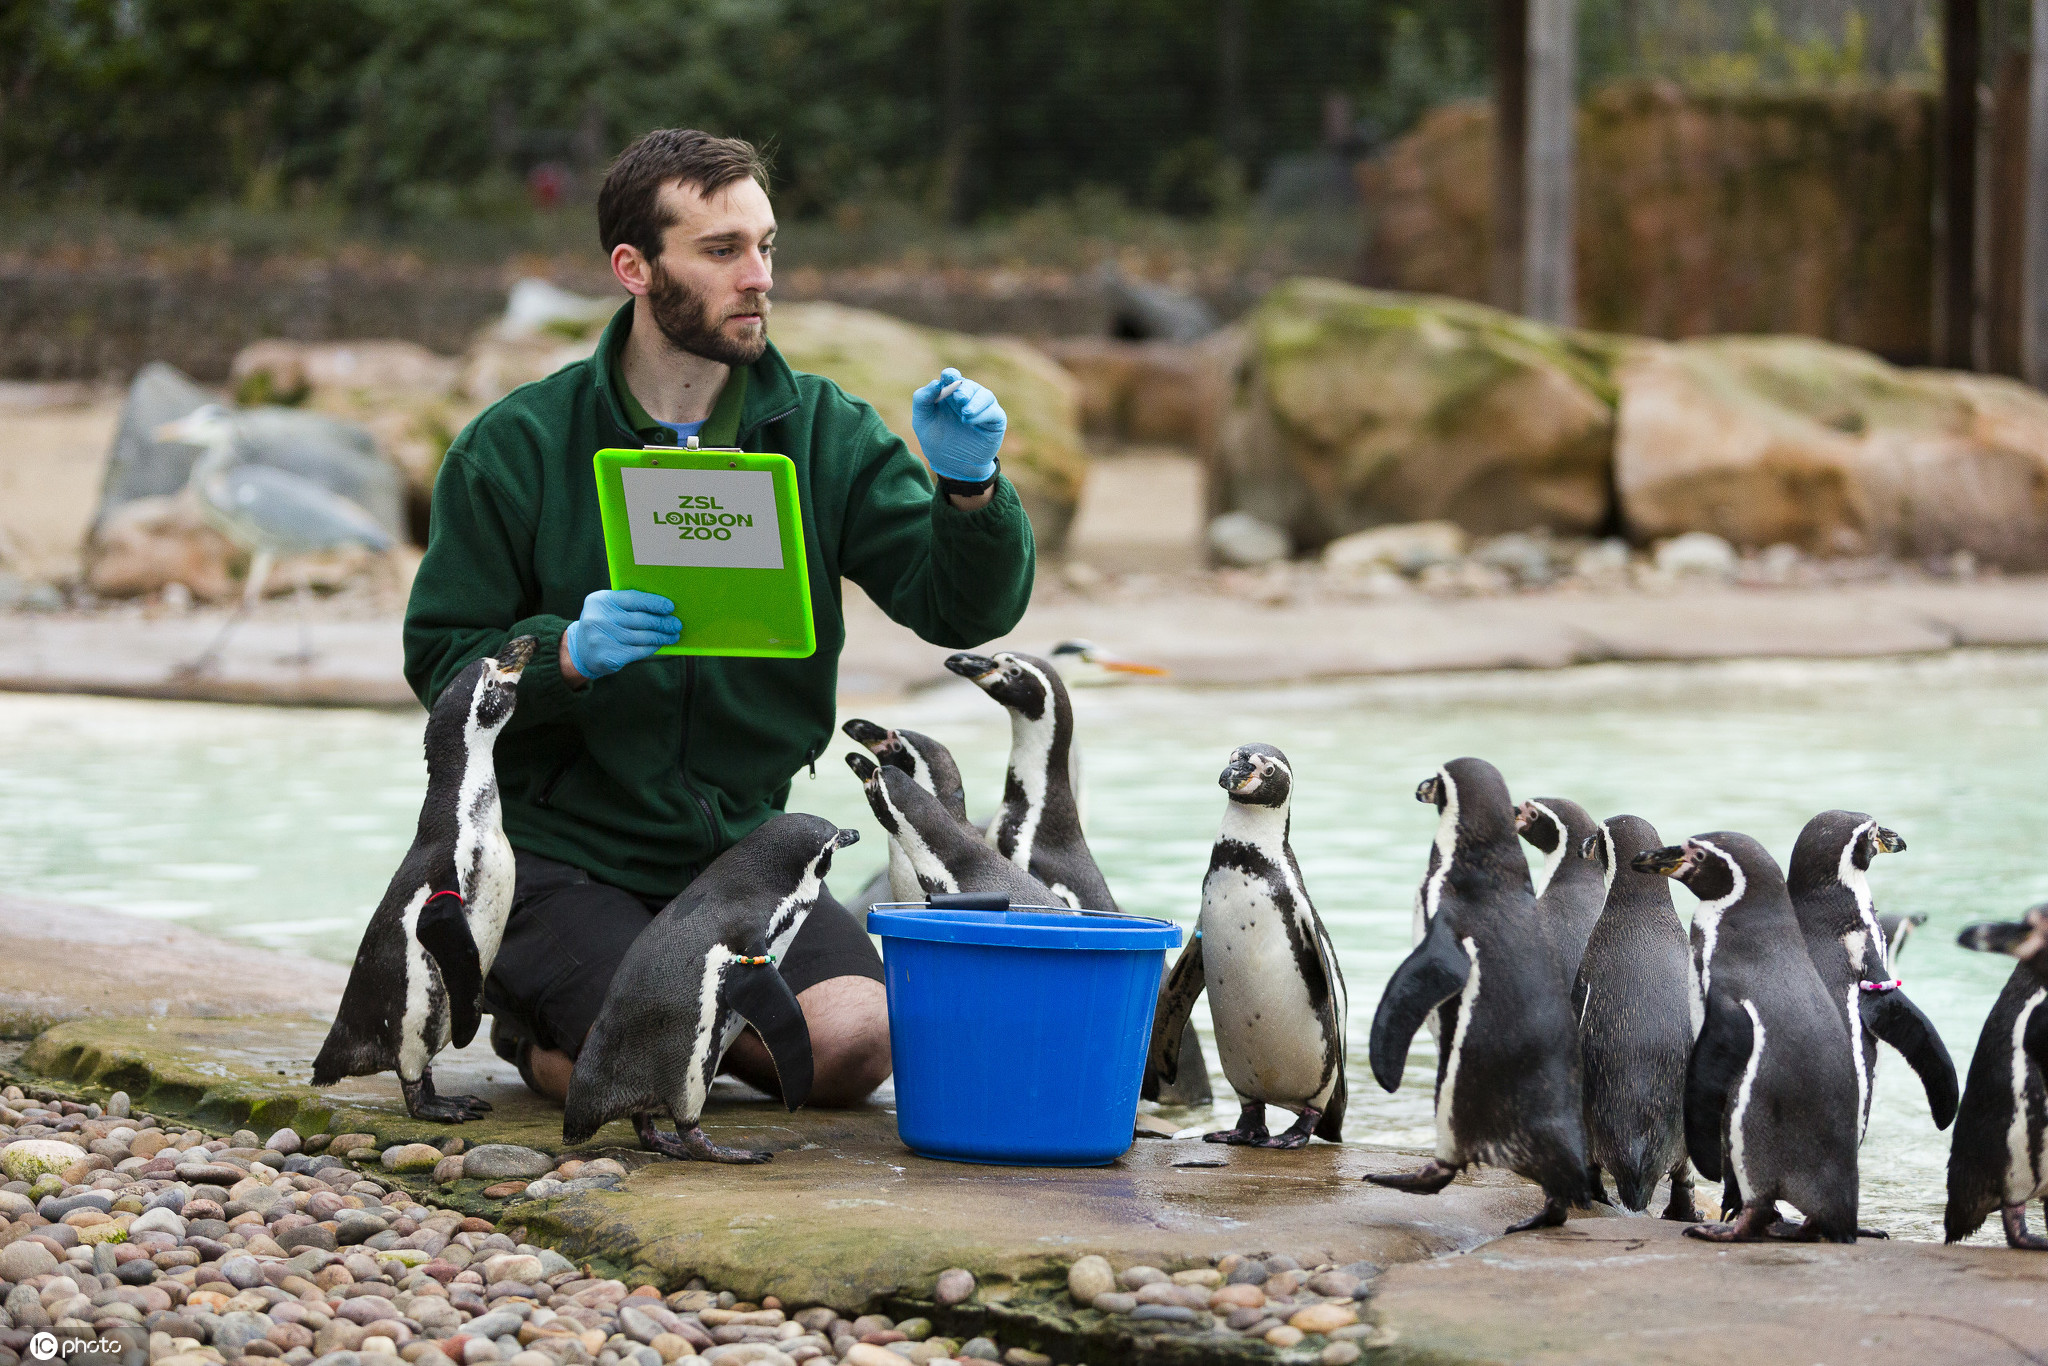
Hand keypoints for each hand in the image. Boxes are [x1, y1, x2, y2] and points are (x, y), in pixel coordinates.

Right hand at [562, 589, 679, 682]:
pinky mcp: (608, 656)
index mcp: (600, 600)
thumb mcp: (608, 608)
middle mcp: (598, 618)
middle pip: (640, 619)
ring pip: (641, 637)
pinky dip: (652, 647)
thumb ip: (628, 604)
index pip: (633, 598)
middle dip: (662, 622)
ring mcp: (601, 638)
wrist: (580, 650)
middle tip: (676, 624)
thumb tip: (663, 606)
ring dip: (661, 636)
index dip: (654, 603)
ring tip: (673, 635)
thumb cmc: (602, 624)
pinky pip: (638, 650)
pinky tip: (660, 644)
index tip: (670, 607)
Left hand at [911, 367, 1004, 483]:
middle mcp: (968, 397)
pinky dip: (983, 413)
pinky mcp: (995, 419)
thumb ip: (922, 399)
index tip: (948, 376)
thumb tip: (935, 382)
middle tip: (959, 398)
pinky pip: (993, 411)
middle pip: (969, 385)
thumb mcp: (922, 420)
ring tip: (965, 414)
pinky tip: (970, 420)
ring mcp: (983, 407)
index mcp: (949, 393)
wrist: (952, 466)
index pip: (952, 377)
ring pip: (984, 395)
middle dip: (964, 389)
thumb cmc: (936, 441)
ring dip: (974, 402)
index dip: (950, 375)